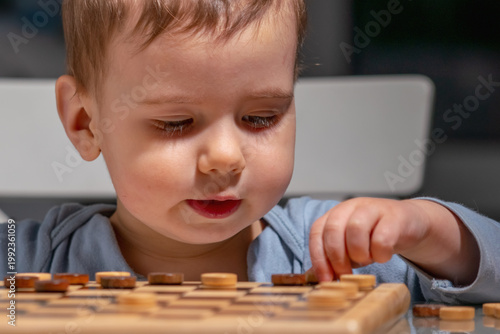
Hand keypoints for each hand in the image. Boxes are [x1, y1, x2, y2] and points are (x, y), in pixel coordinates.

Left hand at [309, 197, 432, 281]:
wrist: (410, 223)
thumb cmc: (375, 235)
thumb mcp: (350, 247)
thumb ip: (333, 259)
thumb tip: (314, 277)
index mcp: (336, 214)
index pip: (317, 232)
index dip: (318, 258)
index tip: (325, 279)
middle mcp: (351, 207)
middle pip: (333, 230)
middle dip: (337, 258)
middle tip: (346, 274)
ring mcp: (372, 209)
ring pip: (355, 229)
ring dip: (359, 253)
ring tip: (367, 259)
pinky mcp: (394, 217)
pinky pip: (382, 238)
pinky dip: (380, 253)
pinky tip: (383, 255)